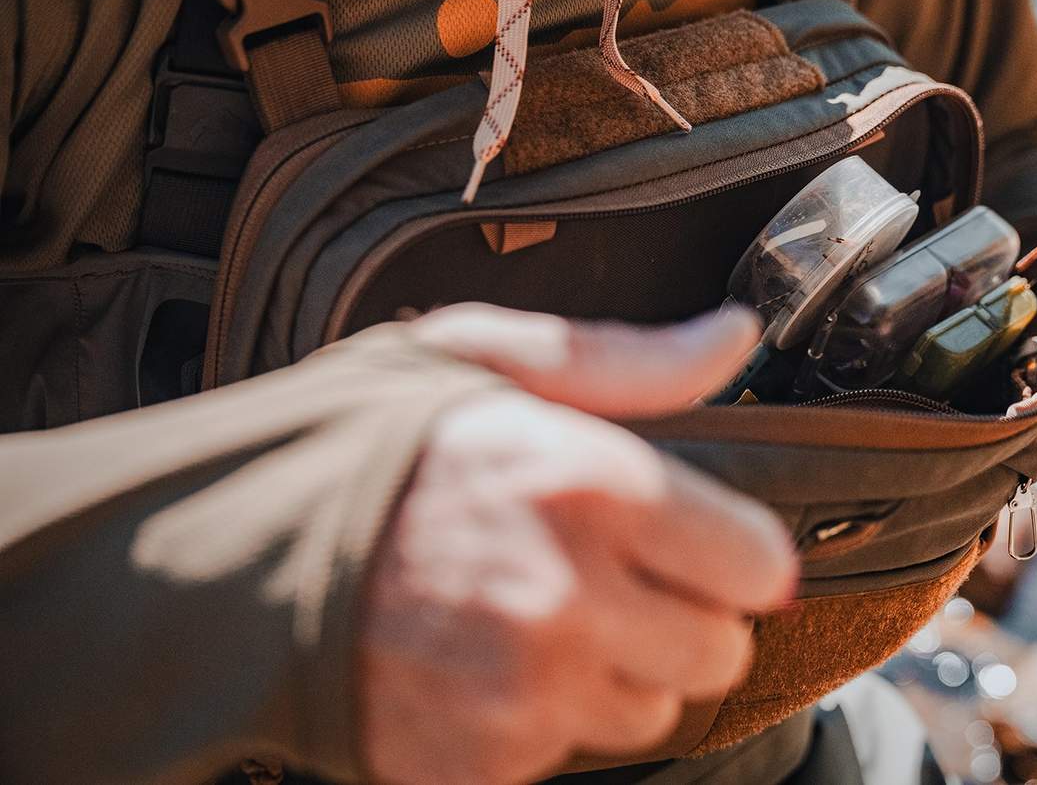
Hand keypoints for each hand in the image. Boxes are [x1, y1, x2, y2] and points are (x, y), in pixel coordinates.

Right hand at [361, 304, 796, 784]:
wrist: (234, 558)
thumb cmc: (368, 452)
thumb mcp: (491, 364)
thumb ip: (629, 360)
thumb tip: (731, 338)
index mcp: (588, 487)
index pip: (758, 564)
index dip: (733, 551)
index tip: (700, 543)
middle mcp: (567, 598)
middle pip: (717, 650)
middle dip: (681, 614)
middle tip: (610, 575)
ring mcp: (522, 694)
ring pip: (648, 711)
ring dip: (615, 671)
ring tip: (538, 613)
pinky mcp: (481, 762)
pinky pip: (567, 754)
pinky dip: (541, 718)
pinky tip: (489, 661)